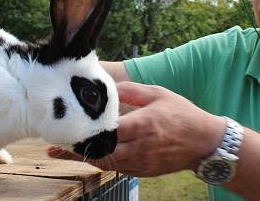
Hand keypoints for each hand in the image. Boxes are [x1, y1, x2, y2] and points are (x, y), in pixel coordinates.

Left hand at [48, 81, 224, 176]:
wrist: (204, 143)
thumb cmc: (182, 115)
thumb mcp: (159, 94)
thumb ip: (132, 92)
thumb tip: (108, 88)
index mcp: (143, 125)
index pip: (107, 131)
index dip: (86, 130)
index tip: (68, 125)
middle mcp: (139, 147)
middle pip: (101, 152)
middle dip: (77, 148)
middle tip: (55, 142)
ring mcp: (141, 163)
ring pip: (105, 163)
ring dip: (85, 157)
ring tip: (61, 150)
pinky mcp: (143, 172)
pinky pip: (116, 168)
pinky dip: (101, 162)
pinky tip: (87, 155)